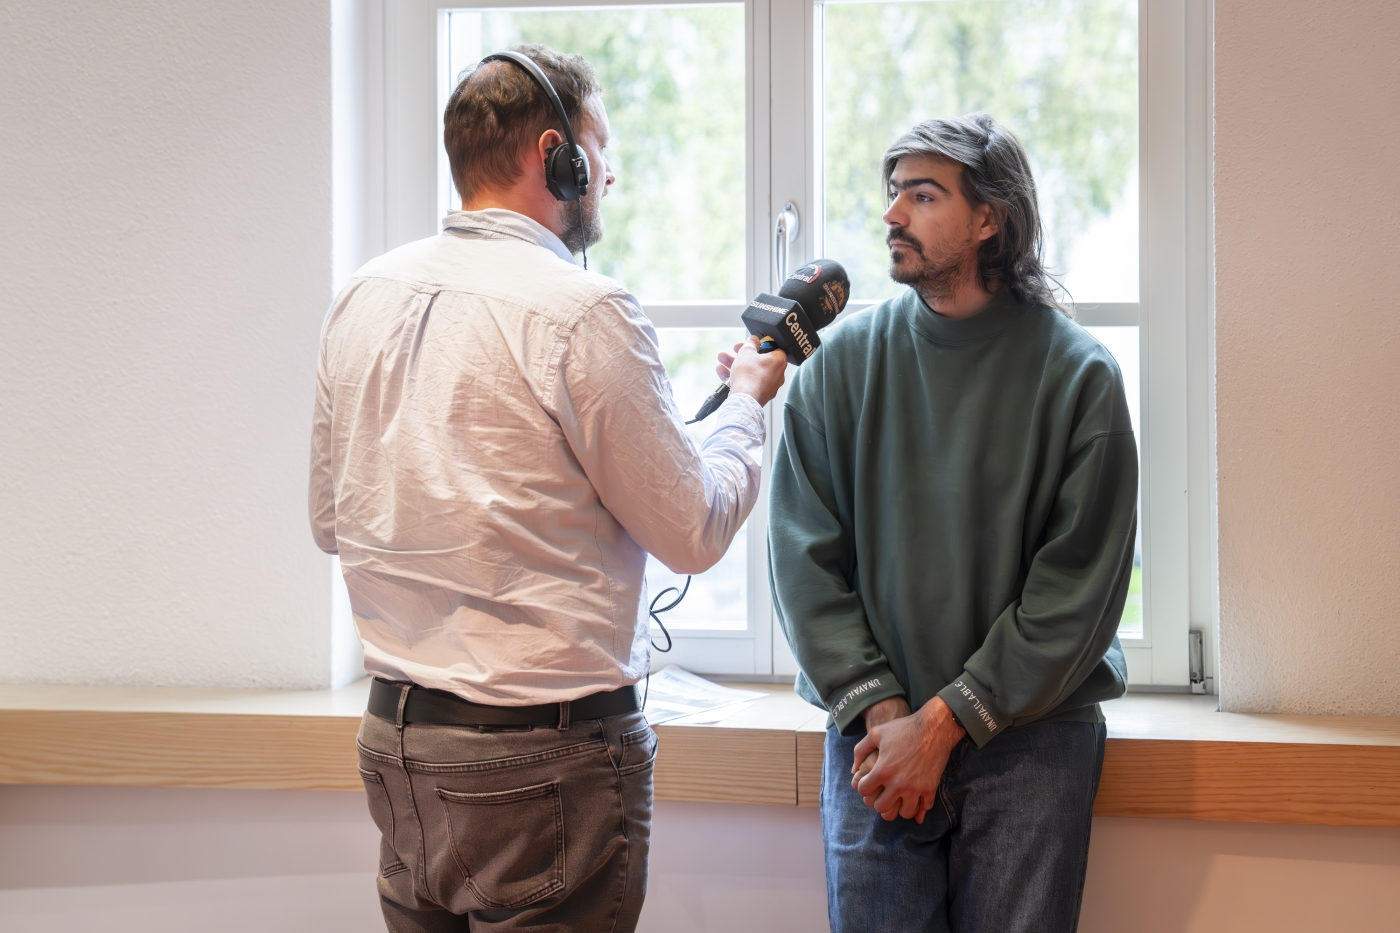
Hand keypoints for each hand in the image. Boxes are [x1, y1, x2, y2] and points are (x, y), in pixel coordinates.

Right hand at [719, 337, 787, 406]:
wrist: (744, 399)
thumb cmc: (749, 375)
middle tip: (735, 350)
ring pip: (751, 372)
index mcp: (779, 361)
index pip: (774, 348)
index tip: (751, 344)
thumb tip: (753, 340)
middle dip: (743, 354)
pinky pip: (749, 383)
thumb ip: (750, 343)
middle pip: (759, 361)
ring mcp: (769, 387)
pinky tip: (722, 372)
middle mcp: (777, 375)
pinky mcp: (759, 395)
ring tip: (722, 359)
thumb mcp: (747, 352)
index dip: (761, 344)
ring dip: (736, 364)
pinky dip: (738, 377)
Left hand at [853, 697, 965, 822]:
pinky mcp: (930, 788)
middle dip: (880, 802)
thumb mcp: (876, 733)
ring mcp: (916, 788)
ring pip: (904, 813)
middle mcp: (898, 784)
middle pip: (882, 808)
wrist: (933, 728)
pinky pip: (925, 808)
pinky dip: (920, 808)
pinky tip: (916, 801)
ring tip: (898, 799)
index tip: (869, 783)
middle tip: (883, 794)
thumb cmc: (903, 729)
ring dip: (900, 808)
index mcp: (882, 771)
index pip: (864, 791)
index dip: (864, 787)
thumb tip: (854, 769)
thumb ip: (860, 750)